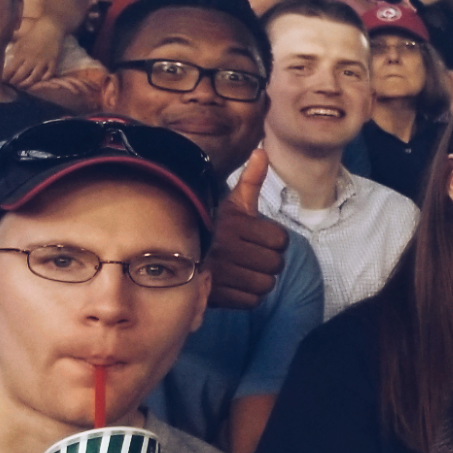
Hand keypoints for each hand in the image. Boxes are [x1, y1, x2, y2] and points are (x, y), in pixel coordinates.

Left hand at [3, 17, 62, 87]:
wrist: (50, 27)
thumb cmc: (33, 34)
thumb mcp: (20, 41)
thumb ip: (14, 52)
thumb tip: (9, 61)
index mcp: (21, 54)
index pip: (10, 70)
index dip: (6, 77)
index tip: (3, 80)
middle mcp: (31, 59)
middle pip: (20, 76)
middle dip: (15, 82)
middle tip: (13, 84)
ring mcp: (43, 61)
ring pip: (34, 78)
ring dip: (28, 84)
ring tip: (24, 86)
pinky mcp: (53, 61)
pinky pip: (49, 75)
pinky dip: (44, 79)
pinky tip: (40, 80)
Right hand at [207, 150, 286, 310]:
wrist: (172, 251)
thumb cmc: (212, 225)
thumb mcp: (232, 202)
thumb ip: (251, 180)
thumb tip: (262, 152)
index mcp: (235, 224)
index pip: (280, 241)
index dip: (274, 241)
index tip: (260, 239)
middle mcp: (227, 248)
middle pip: (276, 264)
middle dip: (269, 261)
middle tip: (253, 256)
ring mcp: (220, 273)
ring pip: (266, 284)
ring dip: (260, 279)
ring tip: (246, 270)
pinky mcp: (215, 294)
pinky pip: (251, 301)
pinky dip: (249, 296)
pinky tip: (238, 284)